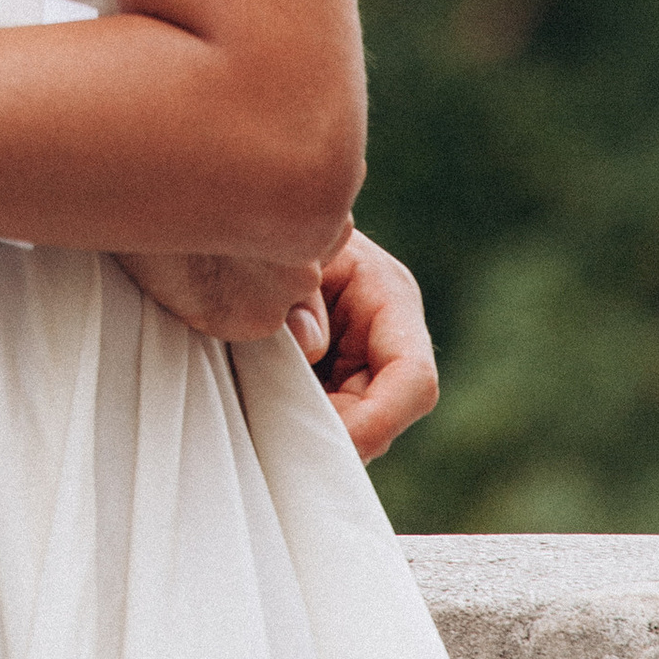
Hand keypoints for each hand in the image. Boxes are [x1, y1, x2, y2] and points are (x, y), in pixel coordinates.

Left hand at [118, 226, 436, 459]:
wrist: (245, 213)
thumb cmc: (266, 229)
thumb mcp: (285, 250)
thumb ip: (299, 293)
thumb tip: (312, 344)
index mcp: (389, 296)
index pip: (413, 379)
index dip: (379, 421)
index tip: (329, 442)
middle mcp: (387, 334)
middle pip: (385, 415)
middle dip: (341, 436)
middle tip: (284, 445)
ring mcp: (363, 358)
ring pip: (358, 426)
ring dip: (317, 434)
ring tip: (268, 426)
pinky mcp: (335, 376)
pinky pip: (330, 418)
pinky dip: (302, 427)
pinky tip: (266, 418)